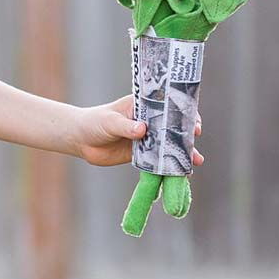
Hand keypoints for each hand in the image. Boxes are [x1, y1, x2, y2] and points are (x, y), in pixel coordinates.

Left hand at [73, 95, 204, 166]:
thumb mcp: (110, 121)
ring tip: (197, 161)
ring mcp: (148, 138)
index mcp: (145, 105)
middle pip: (174, 126)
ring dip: (184, 152)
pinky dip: (170, 166)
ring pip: (170, 144)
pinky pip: (159, 160)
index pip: (170, 106)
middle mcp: (151, 121)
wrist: (81, 140)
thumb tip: (142, 130)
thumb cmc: (96, 122)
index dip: (184, 112)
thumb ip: (126, 126)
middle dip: (188, 132)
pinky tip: (182, 173)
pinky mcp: (143, 154)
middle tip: (196, 137)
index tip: (192, 121)